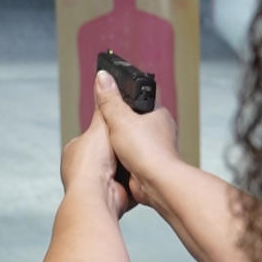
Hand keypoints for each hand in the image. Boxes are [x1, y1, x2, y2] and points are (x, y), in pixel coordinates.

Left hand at [60, 94, 131, 218]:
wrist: (98, 195)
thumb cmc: (91, 163)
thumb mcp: (100, 125)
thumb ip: (104, 104)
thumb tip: (102, 78)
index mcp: (74, 151)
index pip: (94, 135)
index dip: (110, 130)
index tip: (122, 125)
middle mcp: (83, 169)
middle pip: (109, 151)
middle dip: (122, 147)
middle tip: (135, 139)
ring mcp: (98, 184)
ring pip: (120, 166)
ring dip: (130, 162)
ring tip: (140, 153)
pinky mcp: (113, 195)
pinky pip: (129, 182)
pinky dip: (135, 177)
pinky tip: (141, 171)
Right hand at [94, 70, 181, 207]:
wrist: (156, 184)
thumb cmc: (147, 151)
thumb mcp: (120, 120)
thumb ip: (110, 100)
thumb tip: (102, 77)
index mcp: (158, 113)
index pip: (143, 95)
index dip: (128, 91)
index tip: (115, 90)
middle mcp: (159, 130)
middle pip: (136, 117)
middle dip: (120, 119)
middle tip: (105, 119)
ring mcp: (154, 148)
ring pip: (133, 138)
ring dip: (120, 140)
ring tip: (107, 140)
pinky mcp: (148, 164)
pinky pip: (132, 156)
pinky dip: (122, 156)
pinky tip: (113, 157)